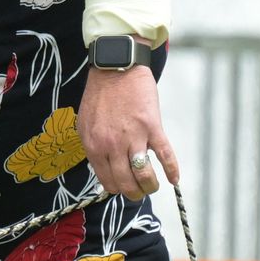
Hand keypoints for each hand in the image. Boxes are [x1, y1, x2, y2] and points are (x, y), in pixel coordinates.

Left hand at [77, 62, 179, 201]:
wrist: (116, 67)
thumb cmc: (100, 95)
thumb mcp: (85, 125)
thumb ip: (93, 148)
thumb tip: (103, 169)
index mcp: (94, 147)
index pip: (108, 182)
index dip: (118, 189)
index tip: (124, 186)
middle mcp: (112, 146)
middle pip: (126, 184)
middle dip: (135, 193)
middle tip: (140, 191)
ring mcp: (133, 137)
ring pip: (144, 175)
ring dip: (150, 186)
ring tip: (153, 185)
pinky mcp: (152, 127)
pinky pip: (165, 155)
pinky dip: (172, 170)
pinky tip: (174, 179)